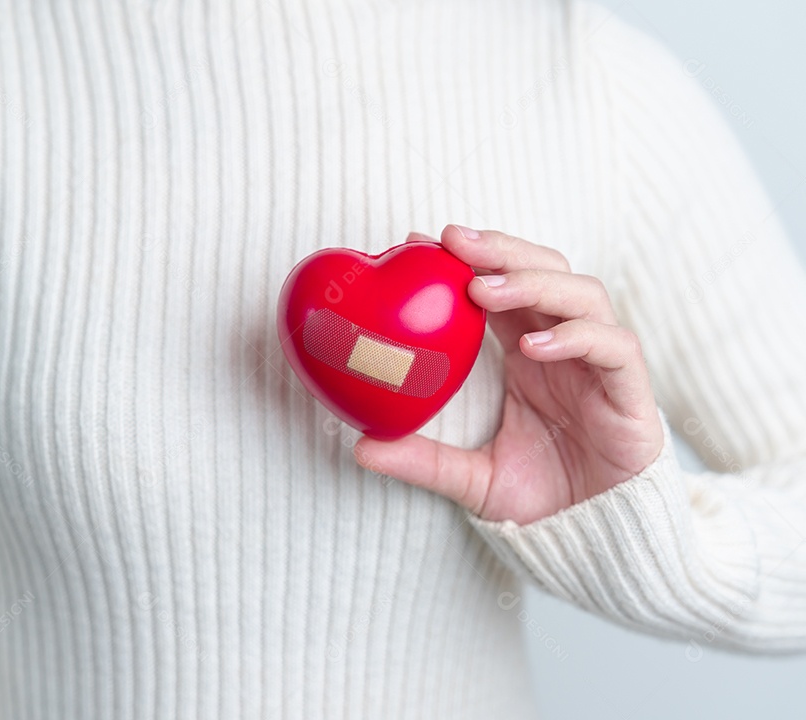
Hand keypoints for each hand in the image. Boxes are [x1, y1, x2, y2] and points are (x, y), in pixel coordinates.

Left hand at [353, 225, 664, 524]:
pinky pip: (614, 348)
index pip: (503, 286)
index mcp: (528, 352)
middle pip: (545, 271)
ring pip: (582, 296)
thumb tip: (360, 448)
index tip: (419, 244)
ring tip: (483, 289)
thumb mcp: (470, 479)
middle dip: (501, 250)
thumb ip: (422, 460)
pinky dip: (576, 338)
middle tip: (452, 242)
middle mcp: (565, 348)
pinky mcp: (633, 394)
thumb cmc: (543, 500)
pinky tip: (532, 348)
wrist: (597, 541)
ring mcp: (601, 367)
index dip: (468, 260)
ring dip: (533, 283)